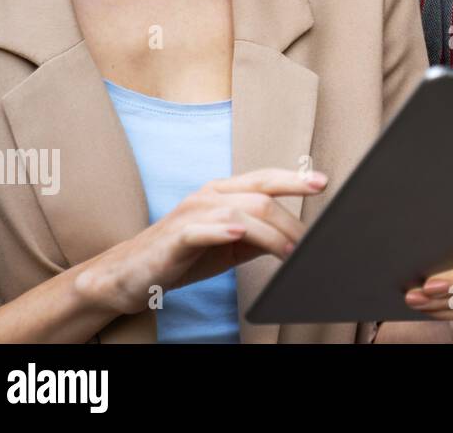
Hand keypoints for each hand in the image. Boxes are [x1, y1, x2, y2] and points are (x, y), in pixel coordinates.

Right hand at [75, 167, 327, 315]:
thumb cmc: (184, 255)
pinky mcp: (175, 238)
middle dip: (290, 222)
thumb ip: (260, 235)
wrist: (129, 275)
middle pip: (260, 198)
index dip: (294, 179)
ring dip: (270, 234)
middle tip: (308, 245)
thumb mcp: (230, 245)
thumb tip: (298, 238)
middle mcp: (208, 196)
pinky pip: (201, 229)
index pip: (264, 179)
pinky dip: (223, 230)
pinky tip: (239, 234)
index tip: (323, 183)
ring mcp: (191, 214)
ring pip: (240, 213)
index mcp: (222, 192)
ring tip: (288, 252)